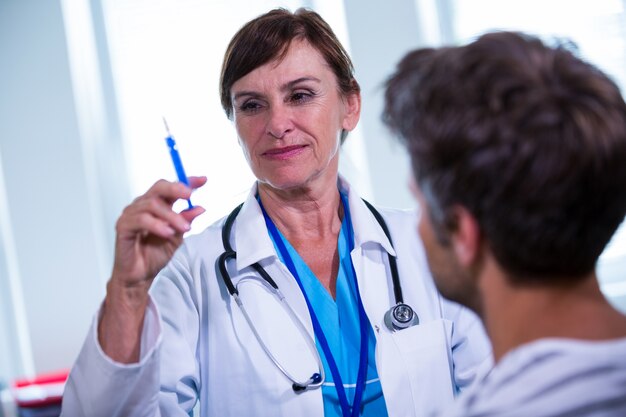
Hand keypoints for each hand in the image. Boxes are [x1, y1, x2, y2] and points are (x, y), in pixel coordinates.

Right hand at [111, 176, 206, 290]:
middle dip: (176, 189)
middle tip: (190, 196)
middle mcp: (143, 206)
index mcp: (158, 206)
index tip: (203, 180)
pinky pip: (141, 219)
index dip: (187, 181)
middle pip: (159, 187)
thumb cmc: (154, 255)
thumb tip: (200, 208)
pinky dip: (156, 225)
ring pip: (152, 204)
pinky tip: (166, 232)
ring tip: (182, 229)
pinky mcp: (123, 226)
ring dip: (171, 215)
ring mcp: (132, 214)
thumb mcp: (177, 236)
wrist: (140, 275)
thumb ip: (186, 221)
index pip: (171, 187)